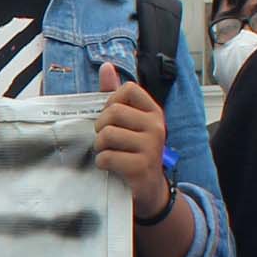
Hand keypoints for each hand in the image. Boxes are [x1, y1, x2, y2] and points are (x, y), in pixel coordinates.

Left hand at [91, 63, 168, 197]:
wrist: (147, 190)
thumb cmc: (133, 151)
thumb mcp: (127, 122)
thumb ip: (115, 95)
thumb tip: (106, 66)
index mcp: (153, 111)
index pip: (127, 89)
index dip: (111, 102)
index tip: (113, 119)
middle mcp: (156, 126)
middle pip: (113, 112)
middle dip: (100, 127)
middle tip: (107, 140)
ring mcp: (151, 147)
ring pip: (107, 135)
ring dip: (100, 147)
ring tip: (109, 153)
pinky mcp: (141, 167)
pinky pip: (107, 157)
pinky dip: (102, 163)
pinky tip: (110, 167)